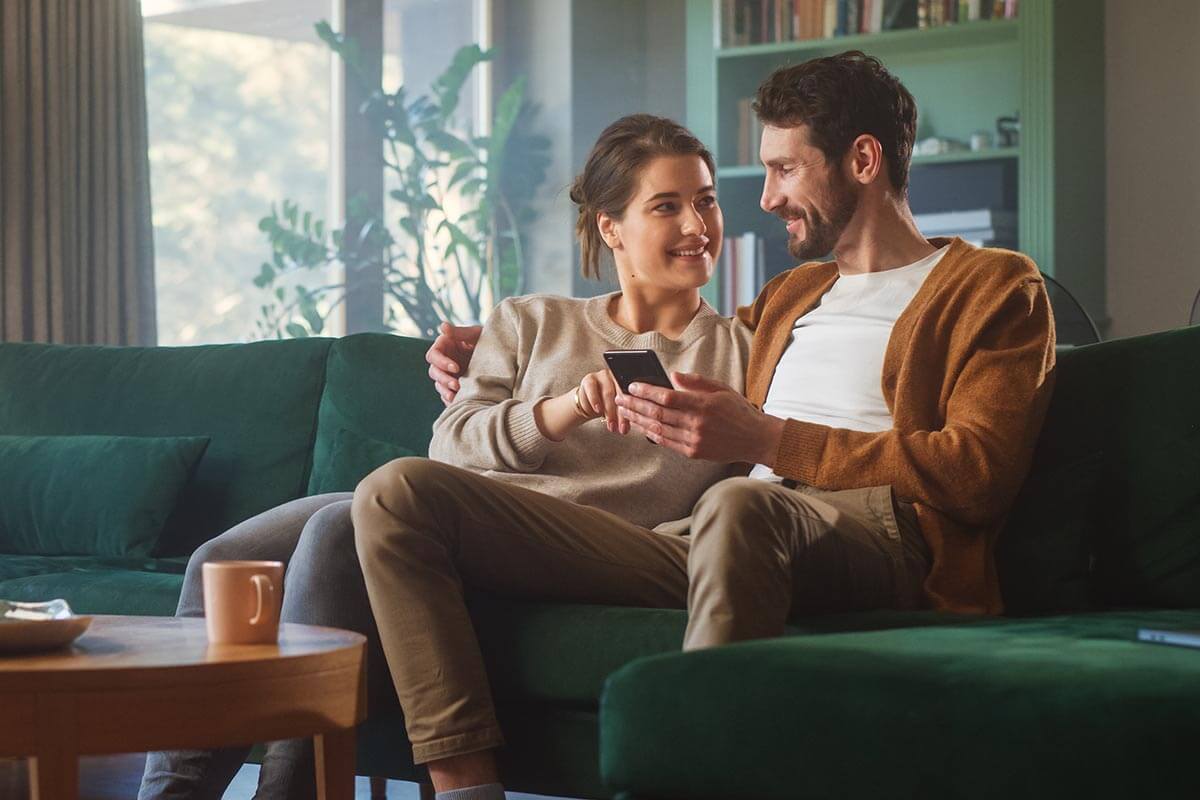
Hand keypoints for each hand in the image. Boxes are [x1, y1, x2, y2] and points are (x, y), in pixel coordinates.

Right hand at [426, 323, 482, 404]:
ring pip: (439, 385)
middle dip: (444, 380)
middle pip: (434, 372)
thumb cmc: (487, 339)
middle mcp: (443, 361)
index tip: (456, 367)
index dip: (442, 362)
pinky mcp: (455, 386)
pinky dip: (451, 400)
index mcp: (444, 346)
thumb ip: (460, 332)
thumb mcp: (476, 334)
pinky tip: (458, 403)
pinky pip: (448, 395)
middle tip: (457, 385)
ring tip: (456, 397)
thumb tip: (443, 326)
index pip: (433, 355)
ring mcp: (448, 375)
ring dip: (446, 391)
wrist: (502, 356)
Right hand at [576, 369, 628, 434]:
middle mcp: (617, 377)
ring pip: (608, 393)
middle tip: (620, 428)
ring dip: (609, 411)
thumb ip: (626, 414)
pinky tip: (598, 409)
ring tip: (610, 424)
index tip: (627, 426)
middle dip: (620, 414)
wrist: (589, 404)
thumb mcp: (619, 411)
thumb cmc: (607, 406)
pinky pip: (592, 389)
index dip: (631, 412)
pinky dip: (595, 400)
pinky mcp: (590, 379)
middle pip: (621, 395)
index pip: (632, 396)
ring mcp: (603, 376)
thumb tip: (630, 426)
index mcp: (628, 382)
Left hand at [615, 372, 784, 463]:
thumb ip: (696, 382)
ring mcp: (694, 440)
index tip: (632, 386)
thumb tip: (673, 376)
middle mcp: (696, 424)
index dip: (646, 391)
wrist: (755, 439)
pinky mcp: (694, 452)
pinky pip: (667, 443)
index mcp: (703, 404)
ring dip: (639, 420)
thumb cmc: (738, 410)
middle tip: (620, 398)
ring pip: (658, 429)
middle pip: (658, 413)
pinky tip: (643, 427)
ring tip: (625, 412)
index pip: (667, 396)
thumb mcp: (721, 388)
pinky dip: (652, 434)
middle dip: (635, 405)